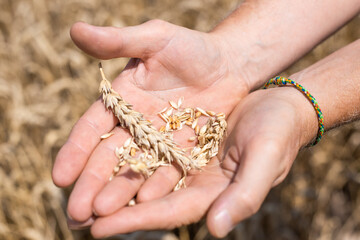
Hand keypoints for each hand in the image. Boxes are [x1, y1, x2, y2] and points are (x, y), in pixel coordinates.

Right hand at [52, 20, 250, 223]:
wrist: (229, 64)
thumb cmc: (192, 47)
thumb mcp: (155, 39)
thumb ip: (118, 41)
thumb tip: (74, 30)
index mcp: (123, 100)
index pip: (92, 128)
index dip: (75, 152)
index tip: (60, 177)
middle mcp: (137, 125)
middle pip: (109, 157)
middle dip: (92, 184)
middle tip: (76, 214)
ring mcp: (161, 141)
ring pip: (135, 170)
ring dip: (118, 194)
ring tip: (102, 219)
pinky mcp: (184, 151)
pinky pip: (167, 172)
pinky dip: (155, 190)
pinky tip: (143, 209)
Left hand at [87, 86, 316, 237]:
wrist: (279, 106)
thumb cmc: (278, 134)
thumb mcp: (266, 160)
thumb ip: (244, 195)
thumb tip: (215, 229)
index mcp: (213, 195)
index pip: (167, 213)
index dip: (134, 221)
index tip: (98, 228)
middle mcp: (194, 183)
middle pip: (147, 200)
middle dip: (113, 208)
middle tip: (74, 215)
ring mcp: (187, 163)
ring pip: (143, 176)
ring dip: (112, 183)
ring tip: (78, 191)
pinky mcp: (182, 142)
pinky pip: (150, 150)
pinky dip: (128, 156)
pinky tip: (103, 158)